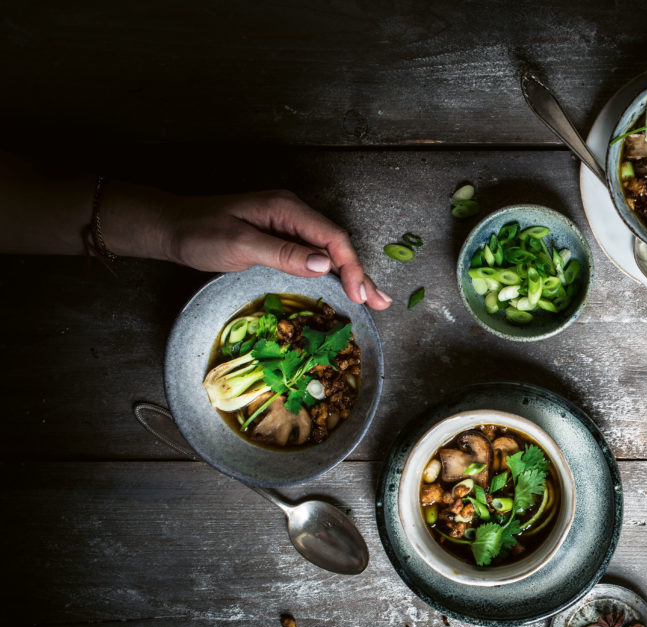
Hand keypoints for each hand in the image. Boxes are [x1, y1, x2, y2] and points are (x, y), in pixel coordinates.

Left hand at [158, 189, 390, 308]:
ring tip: (374, 301)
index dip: (350, 266)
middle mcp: (294, 213)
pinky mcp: (283, 238)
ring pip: (330, 251)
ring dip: (352, 276)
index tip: (360, 295)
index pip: (331, 237)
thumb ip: (283, 253)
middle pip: (337, 244)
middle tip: (381, 304)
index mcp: (287, 209)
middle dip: (361, 274)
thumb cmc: (199, 233)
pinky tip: (346, 288)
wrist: (171, 227)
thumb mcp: (239, 245)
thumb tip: (325, 266)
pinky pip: (315, 256)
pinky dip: (334, 274)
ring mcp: (289, 225)